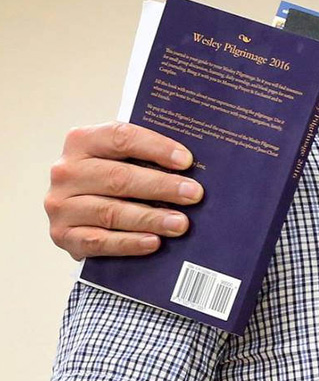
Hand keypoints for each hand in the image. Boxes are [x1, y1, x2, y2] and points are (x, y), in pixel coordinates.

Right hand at [44, 122, 202, 259]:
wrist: (77, 210)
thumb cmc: (112, 177)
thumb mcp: (124, 158)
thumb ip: (149, 156)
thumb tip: (193, 165)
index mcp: (82, 141)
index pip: (121, 137)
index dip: (156, 148)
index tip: (186, 160)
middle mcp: (66, 172)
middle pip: (118, 178)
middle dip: (161, 187)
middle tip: (194, 195)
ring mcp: (61, 205)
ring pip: (110, 212)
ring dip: (150, 218)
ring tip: (181, 224)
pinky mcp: (63, 235)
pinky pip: (99, 241)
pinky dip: (129, 243)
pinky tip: (153, 242)